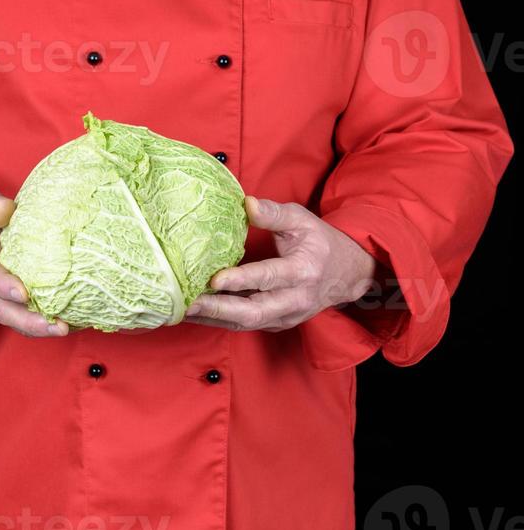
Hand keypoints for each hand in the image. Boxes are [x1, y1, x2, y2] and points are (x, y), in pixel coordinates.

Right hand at [0, 188, 68, 337]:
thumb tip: (8, 209)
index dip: (4, 285)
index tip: (23, 293)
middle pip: (3, 309)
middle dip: (29, 321)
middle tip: (56, 326)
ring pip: (11, 318)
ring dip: (36, 328)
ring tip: (63, 330)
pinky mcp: (0, 304)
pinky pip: (17, 319)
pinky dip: (38, 327)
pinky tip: (63, 327)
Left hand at [185, 197, 376, 331]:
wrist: (348, 276)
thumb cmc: (321, 243)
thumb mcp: (303, 221)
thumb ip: (275, 213)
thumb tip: (245, 203)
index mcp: (303, 271)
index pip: (269, 278)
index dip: (241, 280)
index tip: (214, 279)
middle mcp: (295, 299)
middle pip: (253, 312)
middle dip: (218, 309)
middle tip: (186, 302)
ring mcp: (286, 316)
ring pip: (245, 324)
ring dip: (212, 318)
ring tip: (181, 310)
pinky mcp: (276, 324)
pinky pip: (244, 325)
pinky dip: (219, 320)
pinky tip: (196, 312)